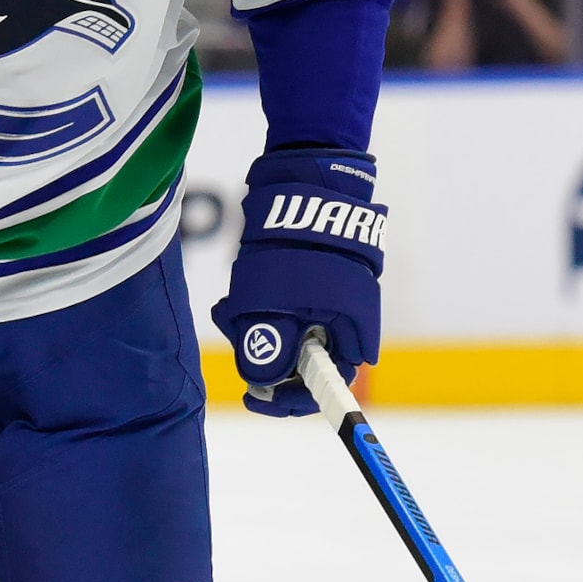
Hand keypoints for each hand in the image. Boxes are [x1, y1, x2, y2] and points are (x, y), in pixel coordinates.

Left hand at [209, 147, 385, 417]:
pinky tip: (240, 294)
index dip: (290, 400)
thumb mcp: (271, 300)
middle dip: (265, 356)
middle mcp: (350, 320)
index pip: (326, 387)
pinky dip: (266, 308)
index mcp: (351, 331)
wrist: (311, 181)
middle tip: (234, 339)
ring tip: (231, 310)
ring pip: (294, 335)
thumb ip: (270, 344)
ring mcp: (337, 300)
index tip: (256, 398)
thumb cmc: (295, 241)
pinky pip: (293, 308)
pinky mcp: (322, 282)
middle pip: (306, 363)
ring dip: (259, 330)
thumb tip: (264, 380)